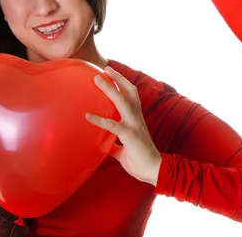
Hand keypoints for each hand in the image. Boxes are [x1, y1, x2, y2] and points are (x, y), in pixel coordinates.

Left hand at [86, 66, 161, 185]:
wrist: (154, 172)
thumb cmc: (139, 161)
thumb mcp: (123, 150)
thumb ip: (114, 145)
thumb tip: (103, 145)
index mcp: (136, 120)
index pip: (131, 96)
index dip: (123, 84)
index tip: (112, 74)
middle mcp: (136, 118)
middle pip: (129, 92)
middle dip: (118, 78)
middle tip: (105, 69)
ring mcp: (134, 125)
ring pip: (122, 101)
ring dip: (110, 89)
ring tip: (97, 79)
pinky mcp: (130, 135)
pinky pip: (113, 125)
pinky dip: (99, 119)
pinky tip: (87, 115)